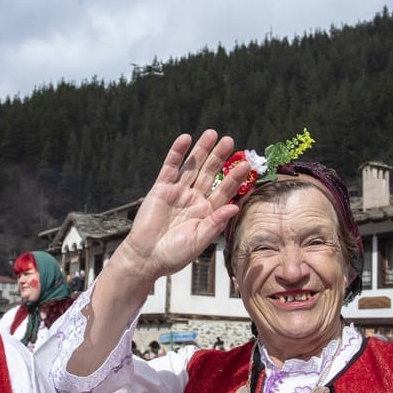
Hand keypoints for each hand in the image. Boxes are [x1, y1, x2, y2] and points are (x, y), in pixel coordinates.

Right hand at [113, 130, 248, 280]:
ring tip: (212, 134)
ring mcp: (177, 192)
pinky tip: (185, 139)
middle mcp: (194, 199)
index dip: (235, 177)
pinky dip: (177, 153)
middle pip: (209, 173)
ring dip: (201, 150)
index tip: (246, 164)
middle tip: (230, 140)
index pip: (224, 190)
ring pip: (192, 166)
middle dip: (219, 157)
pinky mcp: (160, 189)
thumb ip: (216, 223)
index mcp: (207, 212)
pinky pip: (170, 167)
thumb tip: (235, 207)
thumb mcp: (199, 241)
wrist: (146, 257)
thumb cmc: (174, 255)